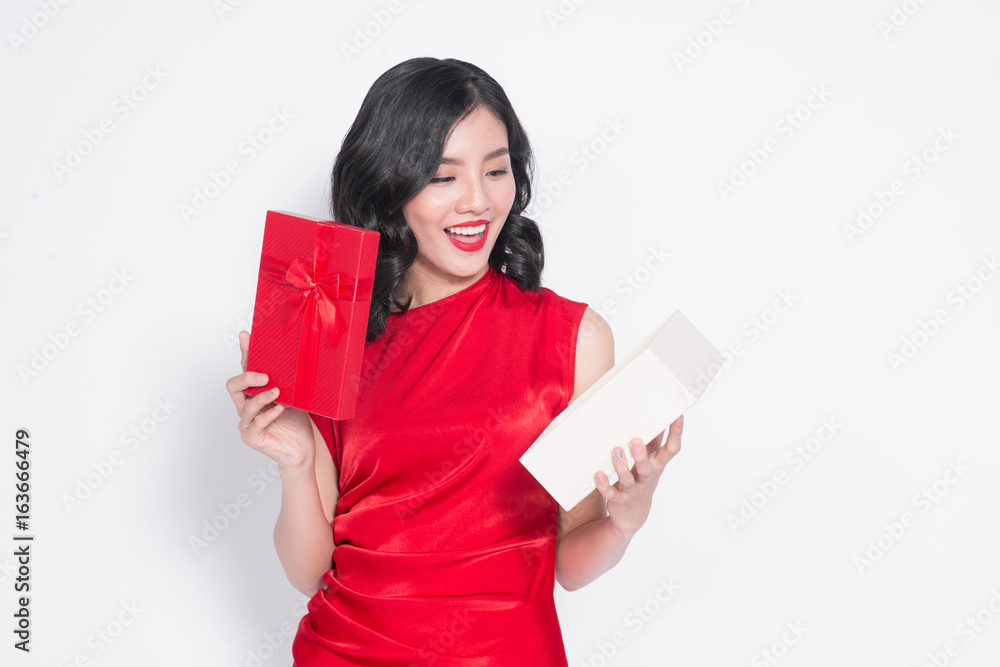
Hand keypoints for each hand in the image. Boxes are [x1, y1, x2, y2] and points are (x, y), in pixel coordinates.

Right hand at [225, 330, 314, 468]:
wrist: (302, 449)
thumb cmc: (295, 422)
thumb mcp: (294, 396)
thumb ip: (288, 381)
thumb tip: (296, 358)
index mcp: (254, 393)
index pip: (245, 369)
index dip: (244, 353)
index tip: (246, 336)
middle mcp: (246, 406)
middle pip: (234, 386)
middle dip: (247, 377)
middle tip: (264, 375)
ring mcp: (247, 423)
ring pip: (246, 406)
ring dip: (261, 397)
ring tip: (277, 392)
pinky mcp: (252, 437)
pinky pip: (256, 424)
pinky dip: (268, 415)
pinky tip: (280, 409)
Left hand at [594, 415, 683, 540]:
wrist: (632, 516)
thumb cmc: (641, 480)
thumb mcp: (651, 462)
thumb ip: (653, 442)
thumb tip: (656, 415)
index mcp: (656, 466)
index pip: (671, 450)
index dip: (676, 434)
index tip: (677, 416)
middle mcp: (646, 478)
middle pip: (647, 468)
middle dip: (641, 455)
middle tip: (635, 439)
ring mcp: (632, 490)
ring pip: (628, 480)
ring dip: (621, 466)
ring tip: (616, 451)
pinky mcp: (618, 500)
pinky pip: (611, 493)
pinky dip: (604, 485)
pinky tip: (598, 475)